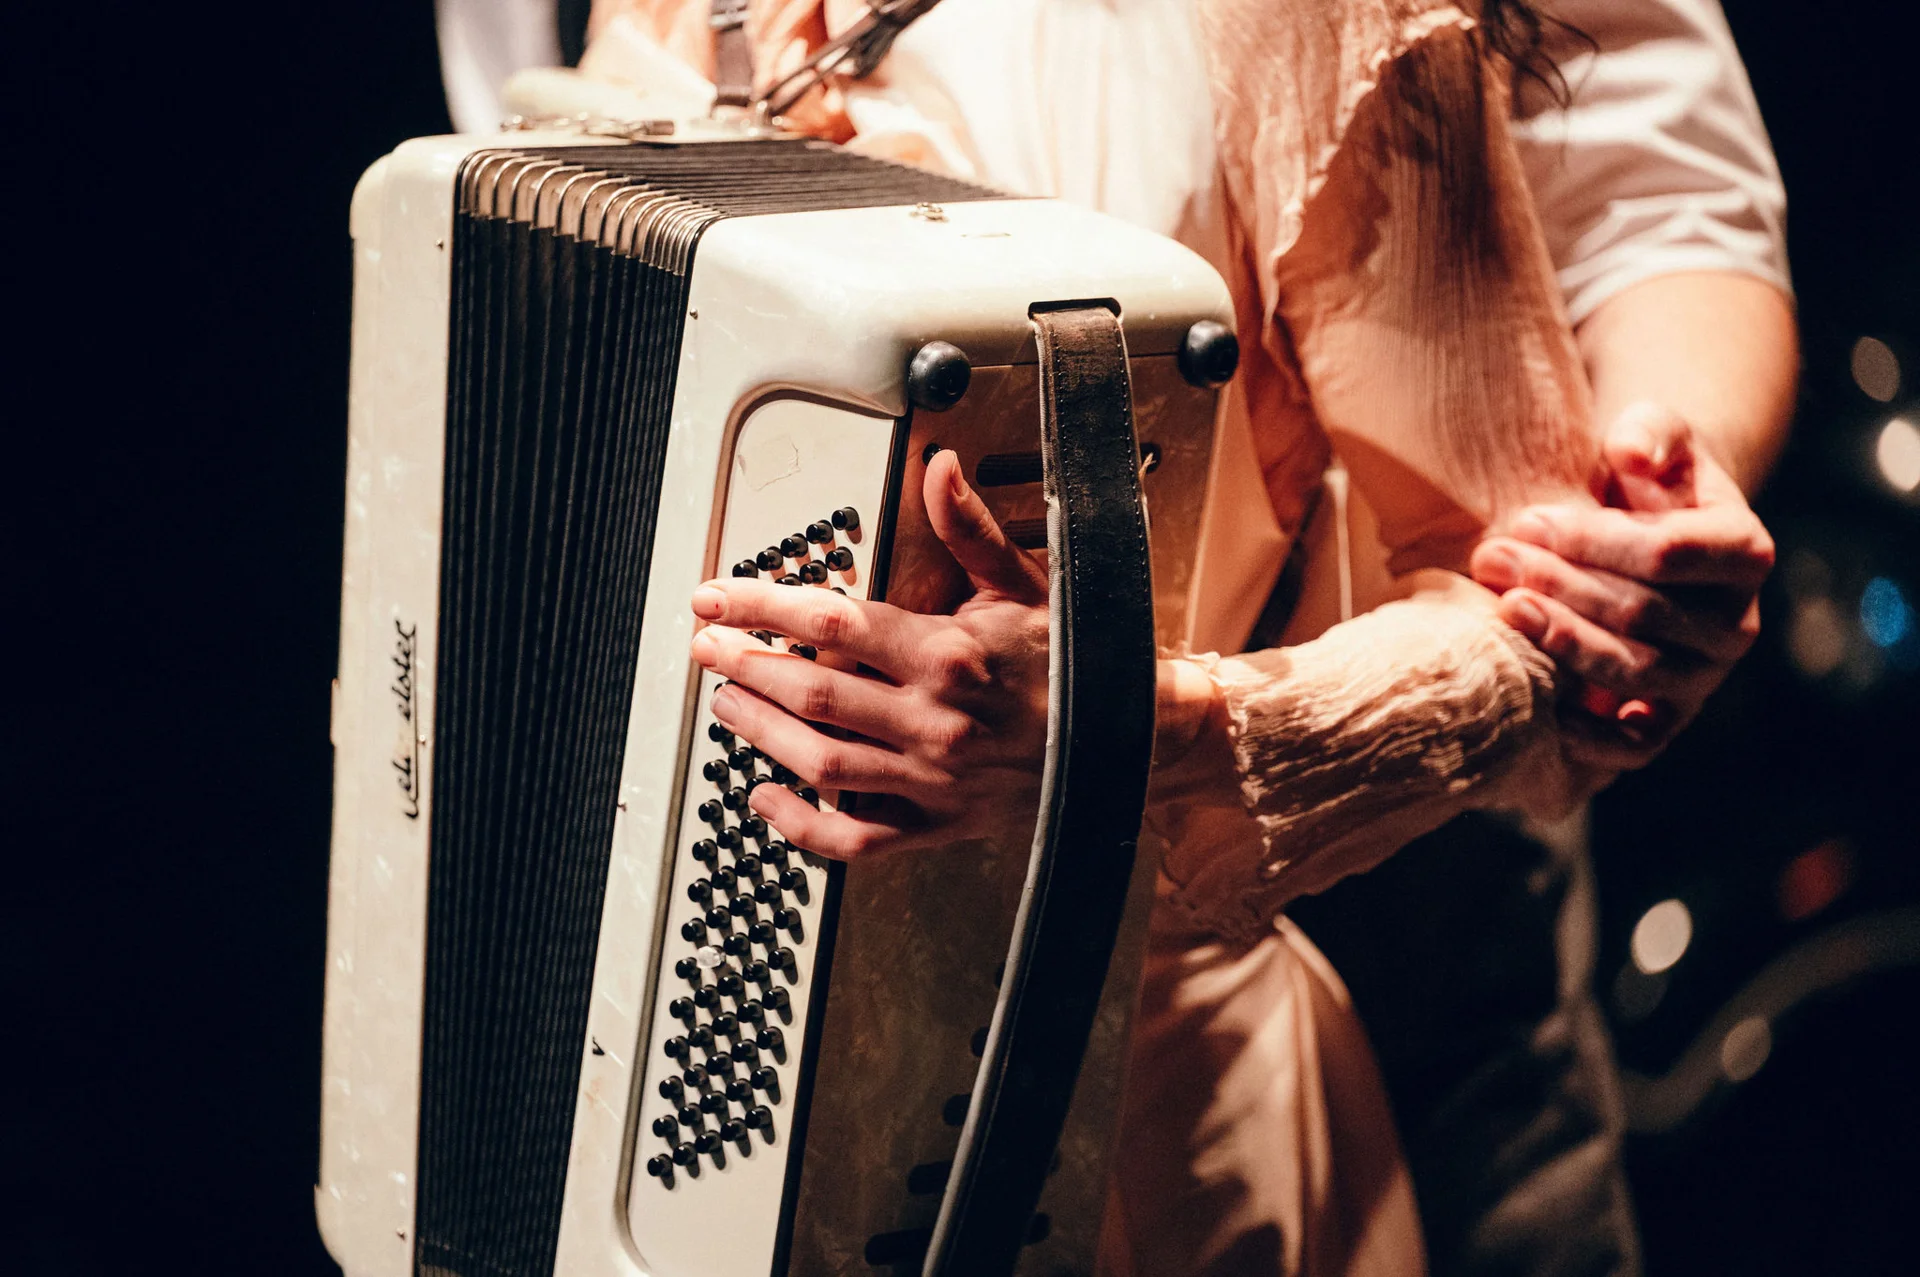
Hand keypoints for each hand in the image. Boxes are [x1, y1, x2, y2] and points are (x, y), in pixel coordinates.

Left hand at [687, 450, 1050, 858]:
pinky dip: (802, 825)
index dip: (761, 609)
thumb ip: (968, 528)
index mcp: (951, 655)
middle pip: (812, 694)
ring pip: (821, 763)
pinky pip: (856, 839)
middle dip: (744, 665)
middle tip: (706, 646)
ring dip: (761, 732)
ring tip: (726, 702)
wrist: (1128, 737)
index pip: (833, 625)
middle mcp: (937, 722)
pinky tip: (766, 796)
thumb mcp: (1023, 584)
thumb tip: (940, 469)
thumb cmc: (1074, 659)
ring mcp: (934, 780)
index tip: (717, 599)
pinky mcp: (939, 825)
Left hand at [1470, 402, 1774, 768]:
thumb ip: (1649, 430)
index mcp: (1743, 552)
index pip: (1666, 554)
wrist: (1646, 539)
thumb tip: (1630, 454)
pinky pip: (1637, 744)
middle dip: (1559, 585)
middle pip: (1642, 614)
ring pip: (1634, 673)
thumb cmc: (1644, 483)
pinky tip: (1540, 706)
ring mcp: (1704, 677)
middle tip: (1492, 559)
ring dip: (1561, 643)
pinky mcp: (1668, 718)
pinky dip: (1590, 735)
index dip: (1592, 541)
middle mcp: (1736, 624)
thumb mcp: (1653, 436)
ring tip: (1503, 608)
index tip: (1527, 519)